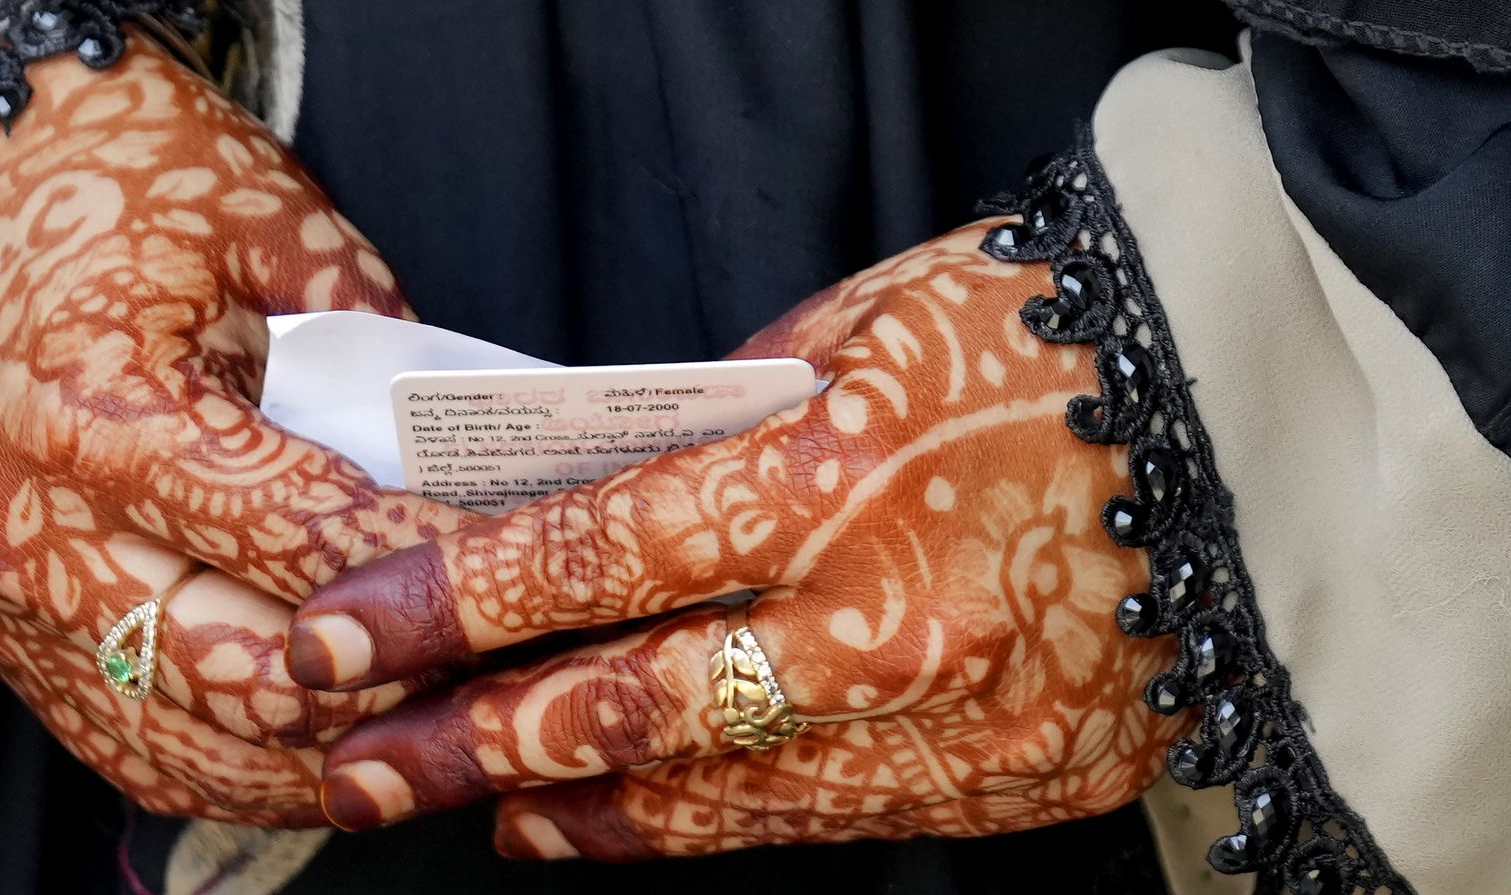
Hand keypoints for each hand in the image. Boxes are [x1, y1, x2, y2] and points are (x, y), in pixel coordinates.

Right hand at [0, 35, 475, 824]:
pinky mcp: (0, 639)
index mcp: (98, 412)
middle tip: (498, 665)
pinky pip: (140, 755)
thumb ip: (375, 355)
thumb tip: (467, 464)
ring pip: (204, 754)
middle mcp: (34, 530)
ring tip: (439, 721)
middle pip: (257, 684)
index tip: (519, 569)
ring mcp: (5, 603)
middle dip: (396, 688)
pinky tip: (332, 745)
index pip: (302, 543)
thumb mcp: (275, 227)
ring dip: (335, 755)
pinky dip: (248, 770)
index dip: (428, 570)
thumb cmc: (117, 185)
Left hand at [287, 221, 1187, 853]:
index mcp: (835, 472)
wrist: (1269, 439)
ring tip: (469, 805)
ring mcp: (949, 723)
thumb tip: (606, 484)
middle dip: (466, 748)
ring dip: (568, 806)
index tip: (333, 639)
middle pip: (625, 708)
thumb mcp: (873, 324)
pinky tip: (614, 825)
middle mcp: (883, 618)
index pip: (588, 558)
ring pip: (710, 794)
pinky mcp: (1002, 786)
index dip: (441, 610)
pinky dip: (697, 829)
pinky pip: (815, 825)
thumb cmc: (1055, 340)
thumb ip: (730, 416)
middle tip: (352, 768)